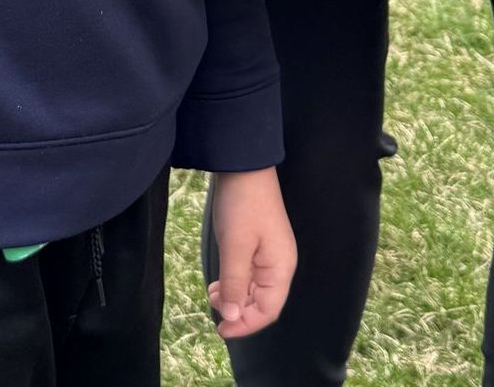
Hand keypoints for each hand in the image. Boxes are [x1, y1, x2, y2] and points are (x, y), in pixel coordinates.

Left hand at [206, 168, 294, 338]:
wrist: (243, 164)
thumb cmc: (242, 205)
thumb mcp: (235, 247)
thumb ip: (234, 285)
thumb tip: (232, 318)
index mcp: (280, 268)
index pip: (268, 311)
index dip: (246, 325)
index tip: (221, 329)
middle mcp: (279, 264)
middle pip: (263, 302)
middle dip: (239, 311)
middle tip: (213, 310)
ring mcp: (270, 253)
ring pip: (255, 289)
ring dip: (235, 297)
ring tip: (212, 294)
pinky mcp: (259, 243)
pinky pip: (250, 274)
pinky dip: (234, 282)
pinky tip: (218, 282)